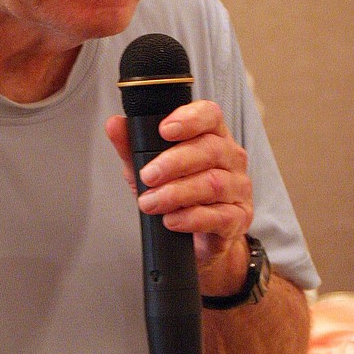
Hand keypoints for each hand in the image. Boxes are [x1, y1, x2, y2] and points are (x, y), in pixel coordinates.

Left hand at [105, 100, 252, 292]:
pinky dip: (191, 218)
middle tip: (147, 176)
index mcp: (212, 136)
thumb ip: (132, 147)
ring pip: (213, 183)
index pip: (209, 115)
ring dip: (176, 193)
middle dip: (173, 162)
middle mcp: (231, 158)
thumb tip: (114, 124)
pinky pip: (220, 215)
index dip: (189, 119)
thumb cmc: (177, 196)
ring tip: (151, 203)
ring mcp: (238, 188)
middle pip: (210, 149)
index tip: (164, 130)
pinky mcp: (239, 217)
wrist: (197, 238)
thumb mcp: (148, 169)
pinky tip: (172, 220)